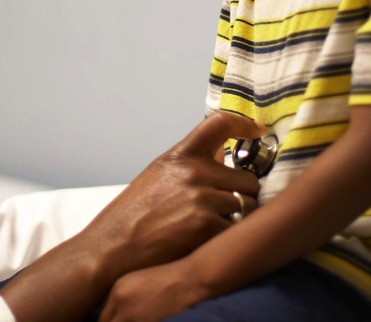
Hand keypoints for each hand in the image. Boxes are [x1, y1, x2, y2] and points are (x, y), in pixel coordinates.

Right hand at [0, 112, 261, 321]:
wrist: (112, 248)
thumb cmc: (132, 215)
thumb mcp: (157, 176)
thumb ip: (189, 164)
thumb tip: (221, 154)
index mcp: (179, 156)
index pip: (219, 123)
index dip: (244, 124)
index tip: (257, 131)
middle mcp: (193, 172)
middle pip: (247, 178)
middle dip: (241, 195)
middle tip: (224, 209)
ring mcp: (201, 199)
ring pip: (247, 206)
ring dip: (237, 219)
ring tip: (211, 228)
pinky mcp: (207, 227)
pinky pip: (238, 230)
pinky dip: (228, 239)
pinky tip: (207, 243)